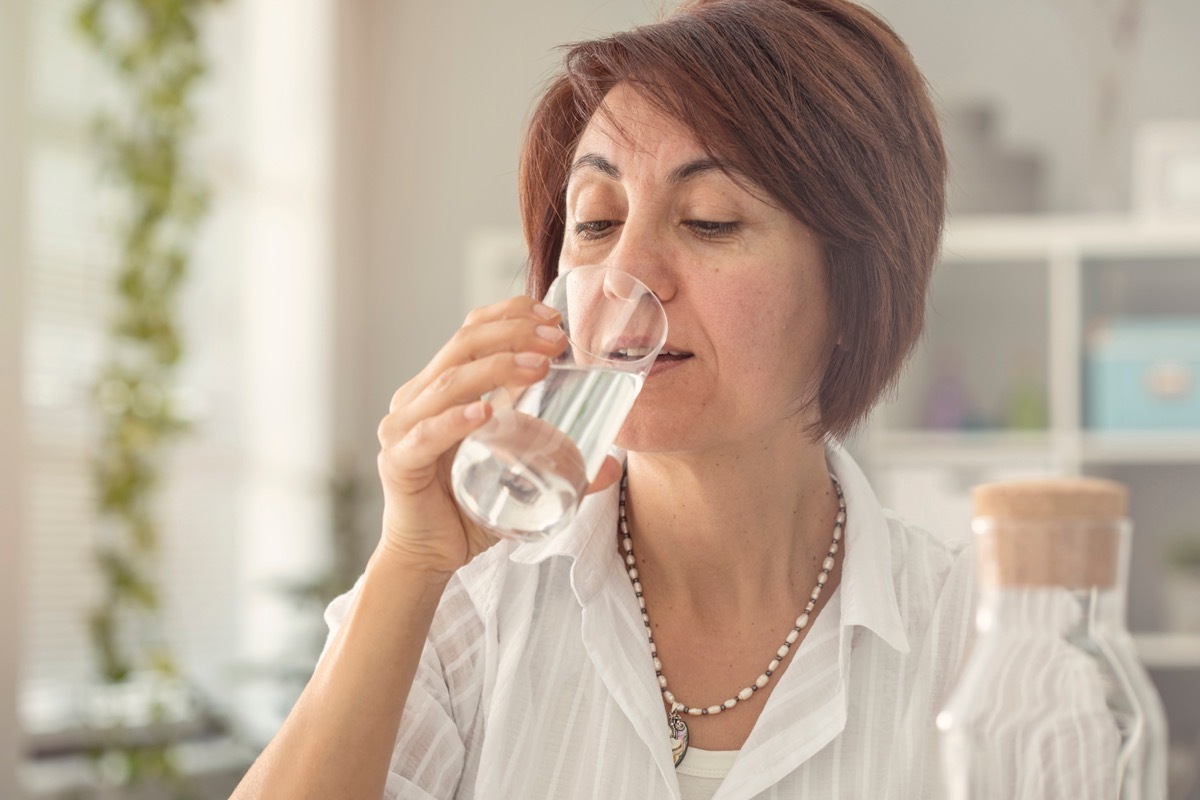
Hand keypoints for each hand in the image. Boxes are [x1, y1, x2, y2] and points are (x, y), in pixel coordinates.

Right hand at [375, 295, 622, 576]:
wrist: (429, 556)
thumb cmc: (469, 509)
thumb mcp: (518, 476)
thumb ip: (558, 466)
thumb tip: (611, 465)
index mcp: (442, 388)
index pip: (471, 332)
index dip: (510, 314)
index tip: (553, 316)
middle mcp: (418, 398)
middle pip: (463, 346)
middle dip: (513, 335)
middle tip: (557, 341)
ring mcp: (403, 428)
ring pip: (449, 382)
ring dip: (495, 367)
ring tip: (537, 367)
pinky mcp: (399, 463)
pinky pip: (426, 435)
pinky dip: (454, 421)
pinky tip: (483, 414)